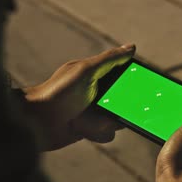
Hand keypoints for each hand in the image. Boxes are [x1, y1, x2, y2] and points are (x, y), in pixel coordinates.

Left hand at [20, 44, 135, 150]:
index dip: (134, 80)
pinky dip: (99, 132)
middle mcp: (97, 92)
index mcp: (97, 74)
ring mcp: (94, 112)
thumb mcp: (86, 71)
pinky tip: (82, 128)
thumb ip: (110, 59)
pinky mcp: (90, 129)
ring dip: (106, 121)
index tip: (145, 85)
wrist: (36, 121)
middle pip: (124, 99)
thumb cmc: (59, 92)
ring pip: (118, 118)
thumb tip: (131, 47)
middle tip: (110, 106)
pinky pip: (107, 133)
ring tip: (87, 118)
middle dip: (122, 106)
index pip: (123, 74)